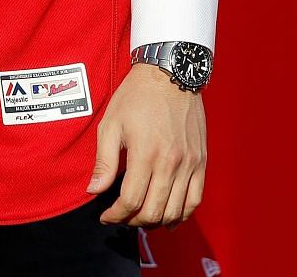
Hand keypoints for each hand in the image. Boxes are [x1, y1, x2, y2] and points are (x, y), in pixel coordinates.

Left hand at [89, 64, 205, 226]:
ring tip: (140, 216)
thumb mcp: (111, 124)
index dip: (116, 215)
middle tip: (121, 216)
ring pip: (175, 211)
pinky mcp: (201, 161)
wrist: (170, 74)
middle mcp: (171, 163)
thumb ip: (104, 161)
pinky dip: (182, 214)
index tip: (105, 216)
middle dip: (133, 221)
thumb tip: (94, 190)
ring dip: (156, 221)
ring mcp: (190, 164)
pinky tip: (168, 216)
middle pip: (153, 211)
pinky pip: (196, 199)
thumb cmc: (136, 96)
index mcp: (146, 154)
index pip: (131, 201)